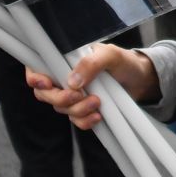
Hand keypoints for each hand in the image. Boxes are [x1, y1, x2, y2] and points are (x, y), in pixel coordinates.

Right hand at [26, 45, 154, 130]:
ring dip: (77, 109)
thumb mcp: (111, 56)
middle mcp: (64, 77)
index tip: (46, 83)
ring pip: (60, 109)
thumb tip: (72, 82)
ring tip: (97, 102)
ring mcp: (72, 94)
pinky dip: (84, 121)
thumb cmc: (123, 61)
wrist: (140, 80)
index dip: (35, 77)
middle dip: (60, 98)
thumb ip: (91, 64)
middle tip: (79, 96)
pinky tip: (98, 117)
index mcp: (65, 59)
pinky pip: (74, 120)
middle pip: (45, 93)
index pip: (37, 67)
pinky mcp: (82, 109)